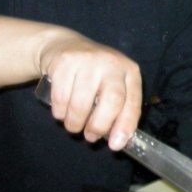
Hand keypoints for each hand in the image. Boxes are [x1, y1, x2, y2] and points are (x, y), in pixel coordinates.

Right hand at [0, 17, 142, 149]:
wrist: (65, 46)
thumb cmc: (94, 74)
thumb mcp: (112, 84)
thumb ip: (118, 108)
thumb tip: (118, 140)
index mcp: (129, 70)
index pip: (132, 102)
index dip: (125, 126)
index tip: (115, 145)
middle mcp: (112, 62)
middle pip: (111, 101)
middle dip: (99, 126)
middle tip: (90, 137)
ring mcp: (88, 60)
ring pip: (82, 104)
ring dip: (75, 123)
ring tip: (73, 125)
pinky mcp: (65, 62)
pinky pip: (61, 98)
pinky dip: (60, 113)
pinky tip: (61, 112)